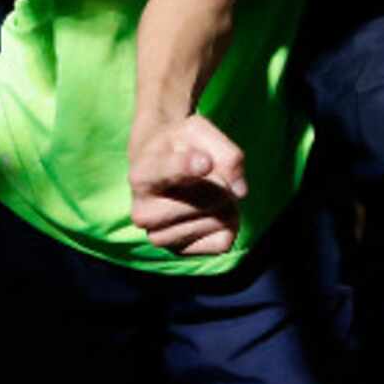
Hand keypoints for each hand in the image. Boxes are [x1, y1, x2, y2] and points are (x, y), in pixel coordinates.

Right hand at [128, 110, 248, 256]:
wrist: (156, 165)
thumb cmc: (178, 145)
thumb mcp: (198, 131)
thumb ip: (226, 152)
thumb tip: (241, 192)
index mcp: (142, 175)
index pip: (167, 172)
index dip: (187, 166)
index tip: (204, 163)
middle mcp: (144, 212)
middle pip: (212, 197)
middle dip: (223, 181)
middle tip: (205, 171)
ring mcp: (159, 237)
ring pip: (221, 219)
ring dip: (226, 202)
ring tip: (203, 190)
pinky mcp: (180, 252)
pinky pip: (224, 240)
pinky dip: (228, 224)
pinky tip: (208, 212)